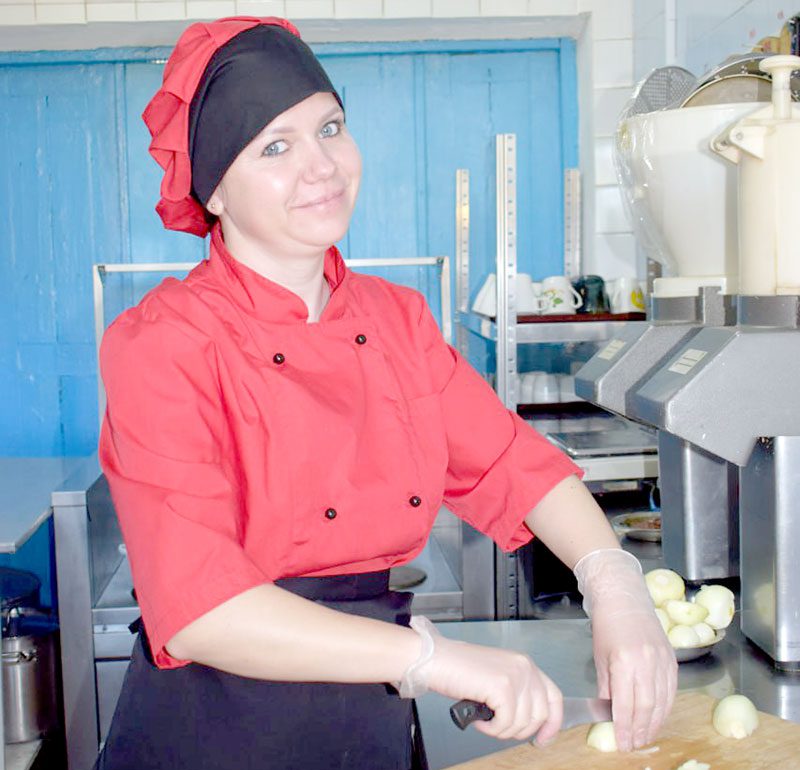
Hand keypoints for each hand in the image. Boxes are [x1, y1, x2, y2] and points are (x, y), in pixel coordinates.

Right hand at [400, 617, 562, 742]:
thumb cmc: (459, 669)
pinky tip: (479, 720)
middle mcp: (525, 667)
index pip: (554, 697)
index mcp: (525, 664)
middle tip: (499, 728)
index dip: (552, 722)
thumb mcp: (497, 676)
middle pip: (540, 715)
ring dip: (501, 730)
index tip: (543, 739)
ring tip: (485, 720)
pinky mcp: (502, 687)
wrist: (436, 659)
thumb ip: (516, 691)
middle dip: (519, 730)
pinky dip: (491, 729)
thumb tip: (528, 721)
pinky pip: (505, 724)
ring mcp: (515, 676)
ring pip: (522, 723)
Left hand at [574, 549, 676, 750]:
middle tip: (635, 744)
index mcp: (625, 662)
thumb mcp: (600, 658)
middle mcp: (646, 662)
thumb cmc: (607, 625)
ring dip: (656, 722)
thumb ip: (606, 688)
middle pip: (648, 707)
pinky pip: (672, 689)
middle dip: (641, 730)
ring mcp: (662, 660)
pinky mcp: (671, 658)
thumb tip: (609, 714)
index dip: (625, 727)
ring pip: (663, 701)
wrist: (623, 598)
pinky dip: (666, 706)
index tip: (622, 743)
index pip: (627, 705)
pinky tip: (659, 717)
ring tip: (647, 736)